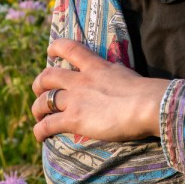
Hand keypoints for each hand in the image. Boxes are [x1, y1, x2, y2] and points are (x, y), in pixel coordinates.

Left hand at [31, 39, 170, 143]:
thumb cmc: (146, 92)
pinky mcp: (74, 119)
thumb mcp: (127, 75)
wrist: (147, 105)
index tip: (50, 52)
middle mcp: (81, 80)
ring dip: (37, 108)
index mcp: (96, 66)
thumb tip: (119, 79)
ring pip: (44, 100)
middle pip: (49, 76)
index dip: (56, 48)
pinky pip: (48, 124)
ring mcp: (75, 99)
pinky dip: (39, 130)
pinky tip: (39, 136)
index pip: (70, 48)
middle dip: (39, 83)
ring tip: (38, 116)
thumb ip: (115, 76)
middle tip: (38, 91)